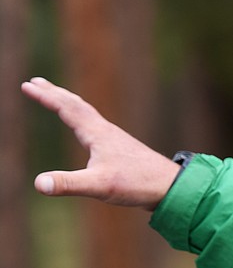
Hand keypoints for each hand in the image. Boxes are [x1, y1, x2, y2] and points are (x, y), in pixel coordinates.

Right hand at [21, 77, 180, 209]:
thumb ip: (68, 184)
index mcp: (98, 134)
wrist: (170, 186)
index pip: (67, 109)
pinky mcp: (121, 149)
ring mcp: (115, 139)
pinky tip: (87, 129)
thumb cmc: (137, 183)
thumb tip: (38, 184)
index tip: (27, 85)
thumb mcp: (98, 186)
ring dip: (69, 104)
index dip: (46, 97)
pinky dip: (84, 119)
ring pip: (87, 114)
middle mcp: (106, 131)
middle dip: (55, 93)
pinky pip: (96, 126)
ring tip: (57, 98)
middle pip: (76, 106)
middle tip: (36, 81)